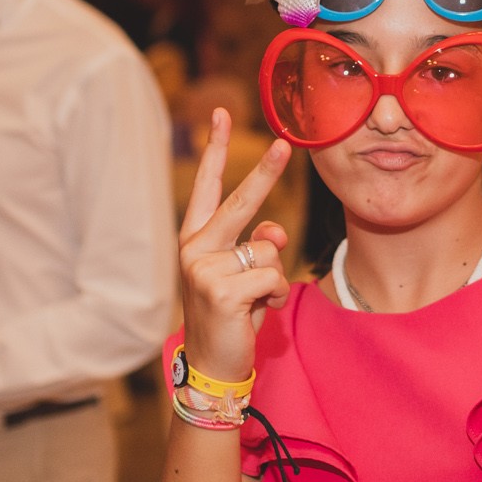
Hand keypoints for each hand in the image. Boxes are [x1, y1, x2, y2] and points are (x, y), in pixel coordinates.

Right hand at [178, 108, 291, 382]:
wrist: (212, 366)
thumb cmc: (230, 317)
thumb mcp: (245, 276)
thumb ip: (258, 245)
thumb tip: (275, 229)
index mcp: (196, 239)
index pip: (207, 186)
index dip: (214, 149)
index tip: (220, 114)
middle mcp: (194, 248)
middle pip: (241, 202)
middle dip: (265, 172)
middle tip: (286, 144)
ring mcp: (204, 268)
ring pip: (268, 250)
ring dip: (273, 279)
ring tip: (254, 302)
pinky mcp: (221, 290)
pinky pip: (273, 276)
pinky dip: (275, 296)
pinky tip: (256, 313)